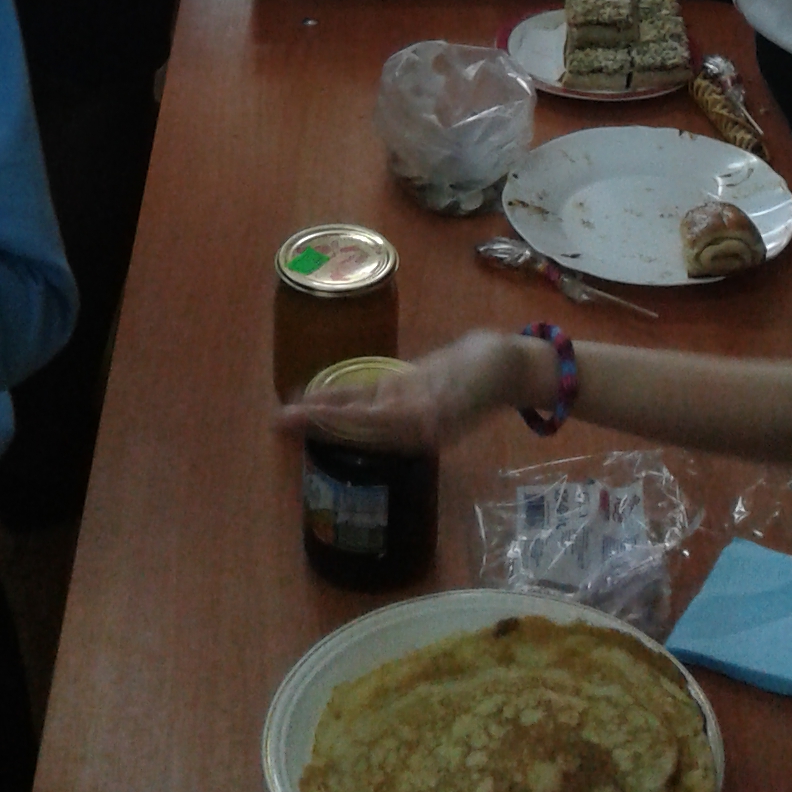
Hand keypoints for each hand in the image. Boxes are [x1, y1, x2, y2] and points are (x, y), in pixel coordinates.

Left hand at [279, 330, 532, 451]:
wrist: (513, 366)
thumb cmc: (495, 366)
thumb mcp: (467, 382)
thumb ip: (440, 400)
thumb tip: (417, 421)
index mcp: (422, 422)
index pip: (367, 424)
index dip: (333, 419)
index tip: (302, 416)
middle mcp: (409, 423)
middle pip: (355, 425)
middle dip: (318, 422)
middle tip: (278, 421)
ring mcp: (407, 412)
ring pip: (358, 417)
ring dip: (323, 415)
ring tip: (288, 414)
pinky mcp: (407, 396)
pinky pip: (370, 402)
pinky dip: (343, 400)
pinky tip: (319, 397)